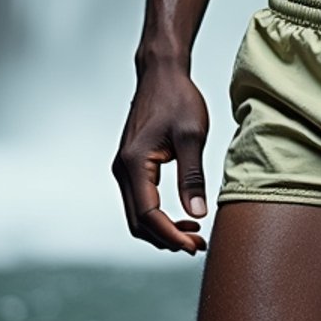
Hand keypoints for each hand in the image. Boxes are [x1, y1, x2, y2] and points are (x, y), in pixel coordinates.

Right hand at [112, 63, 209, 254]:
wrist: (161, 74)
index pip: (148, 215)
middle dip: (166, 239)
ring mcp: (124, 168)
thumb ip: (192, 176)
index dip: (171, 236)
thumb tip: (198, 213)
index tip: (194, 246)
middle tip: (198, 245)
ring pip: (137, 215)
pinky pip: (139, 202)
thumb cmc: (178, 98)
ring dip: (162, 230)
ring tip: (193, 234)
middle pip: (138, 222)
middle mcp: (122, 170)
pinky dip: (158, 216)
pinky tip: (182, 216)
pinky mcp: (130, 166)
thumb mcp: (192, 135)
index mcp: (134, 163)